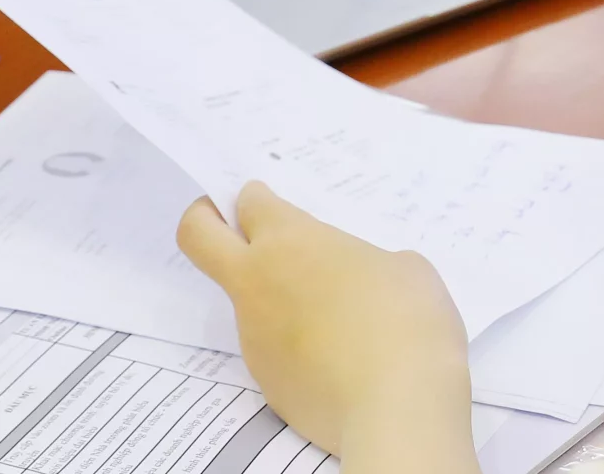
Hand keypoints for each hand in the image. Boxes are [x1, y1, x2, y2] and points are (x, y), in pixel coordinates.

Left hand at [178, 183, 476, 473]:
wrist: (395, 406)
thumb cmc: (407, 320)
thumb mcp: (405, 269)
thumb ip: (367, 263)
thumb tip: (357, 284)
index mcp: (290, 240)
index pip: (250, 203)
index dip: (258, 198)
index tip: (270, 201)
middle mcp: (257, 282)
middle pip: (196, 236)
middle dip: (203, 217)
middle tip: (227, 220)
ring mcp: (254, 335)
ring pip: (244, 301)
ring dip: (273, 297)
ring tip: (336, 316)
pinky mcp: (265, 381)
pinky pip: (273, 349)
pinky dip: (296, 346)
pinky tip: (341, 358)